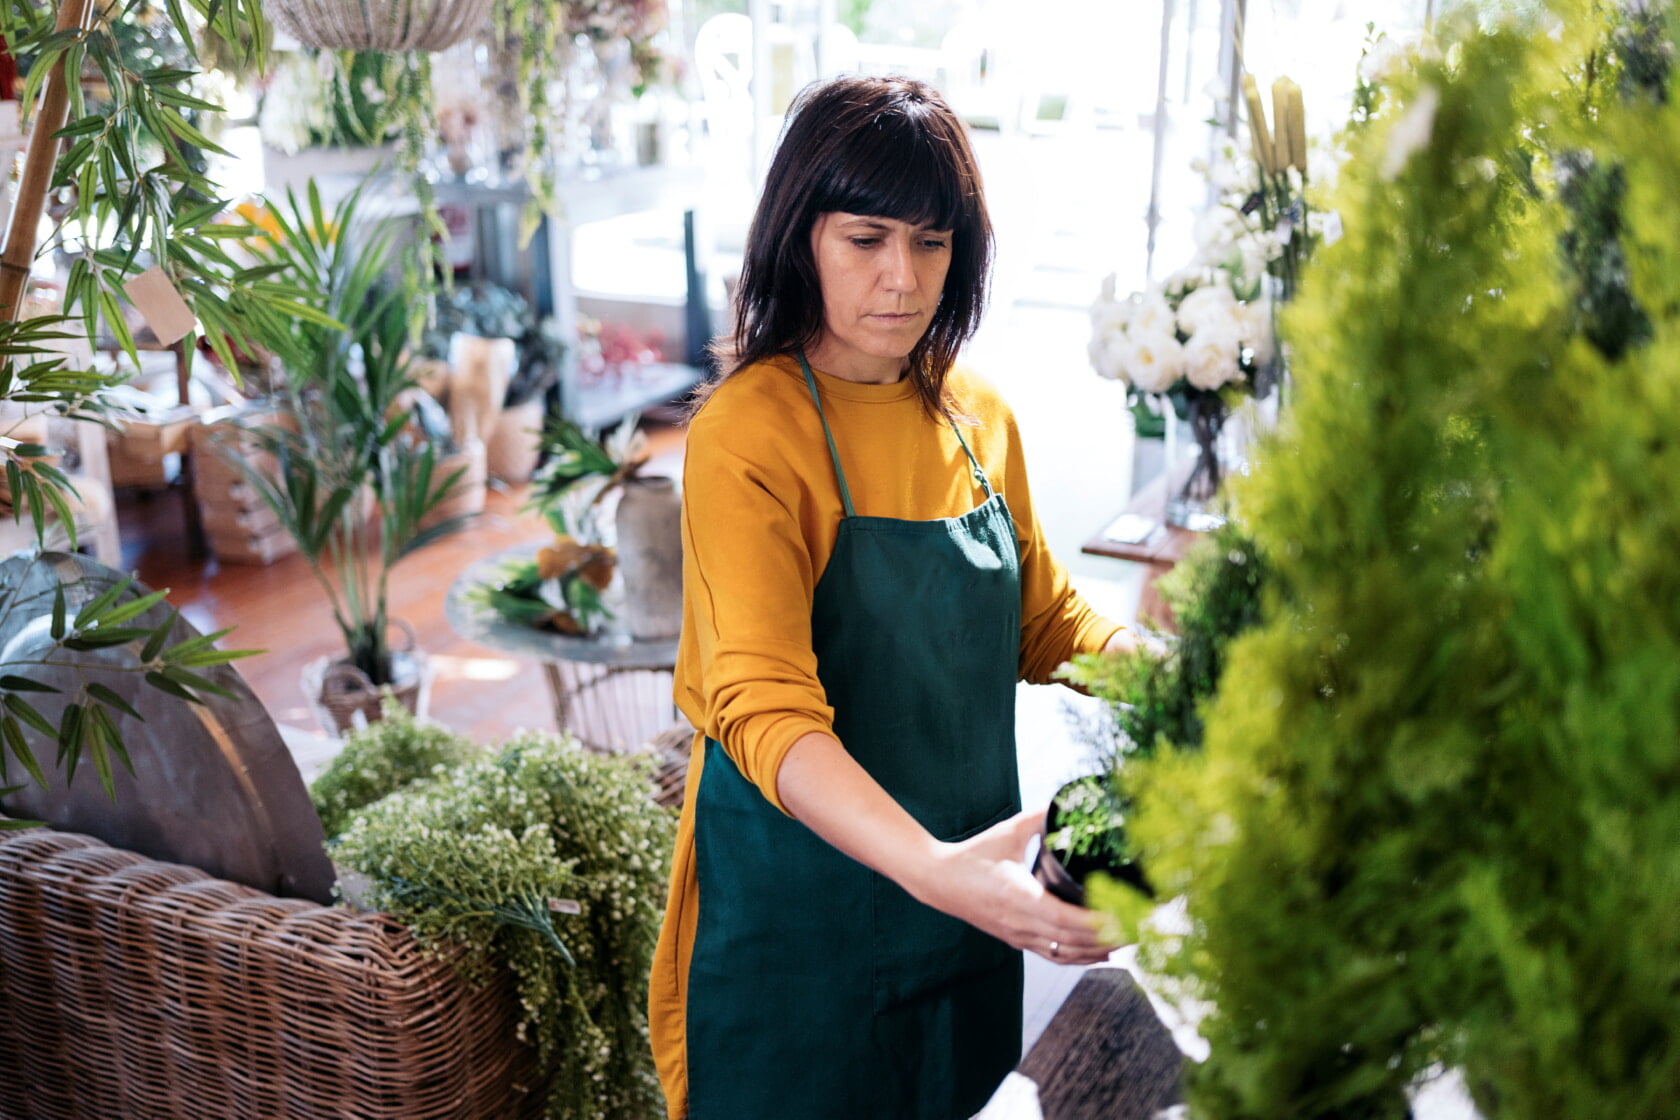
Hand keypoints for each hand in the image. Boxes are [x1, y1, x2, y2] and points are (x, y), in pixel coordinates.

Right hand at [911, 807, 1120, 965]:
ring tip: (1129, 941)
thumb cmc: (972, 855)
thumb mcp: (1007, 832)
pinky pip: (1054, 956)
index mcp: (1020, 897)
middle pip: (1074, 942)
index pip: (1067, 919)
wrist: (937, 881)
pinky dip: (1080, 957)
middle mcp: (1021, 923)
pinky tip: (1100, 952)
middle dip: (1110, 938)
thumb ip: (1038, 819)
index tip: (1127, 916)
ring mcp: (1018, 936)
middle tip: (1141, 927)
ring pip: (1066, 954)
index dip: (1099, 922)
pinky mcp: (1016, 941)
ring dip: (1099, 951)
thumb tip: (1065, 805)